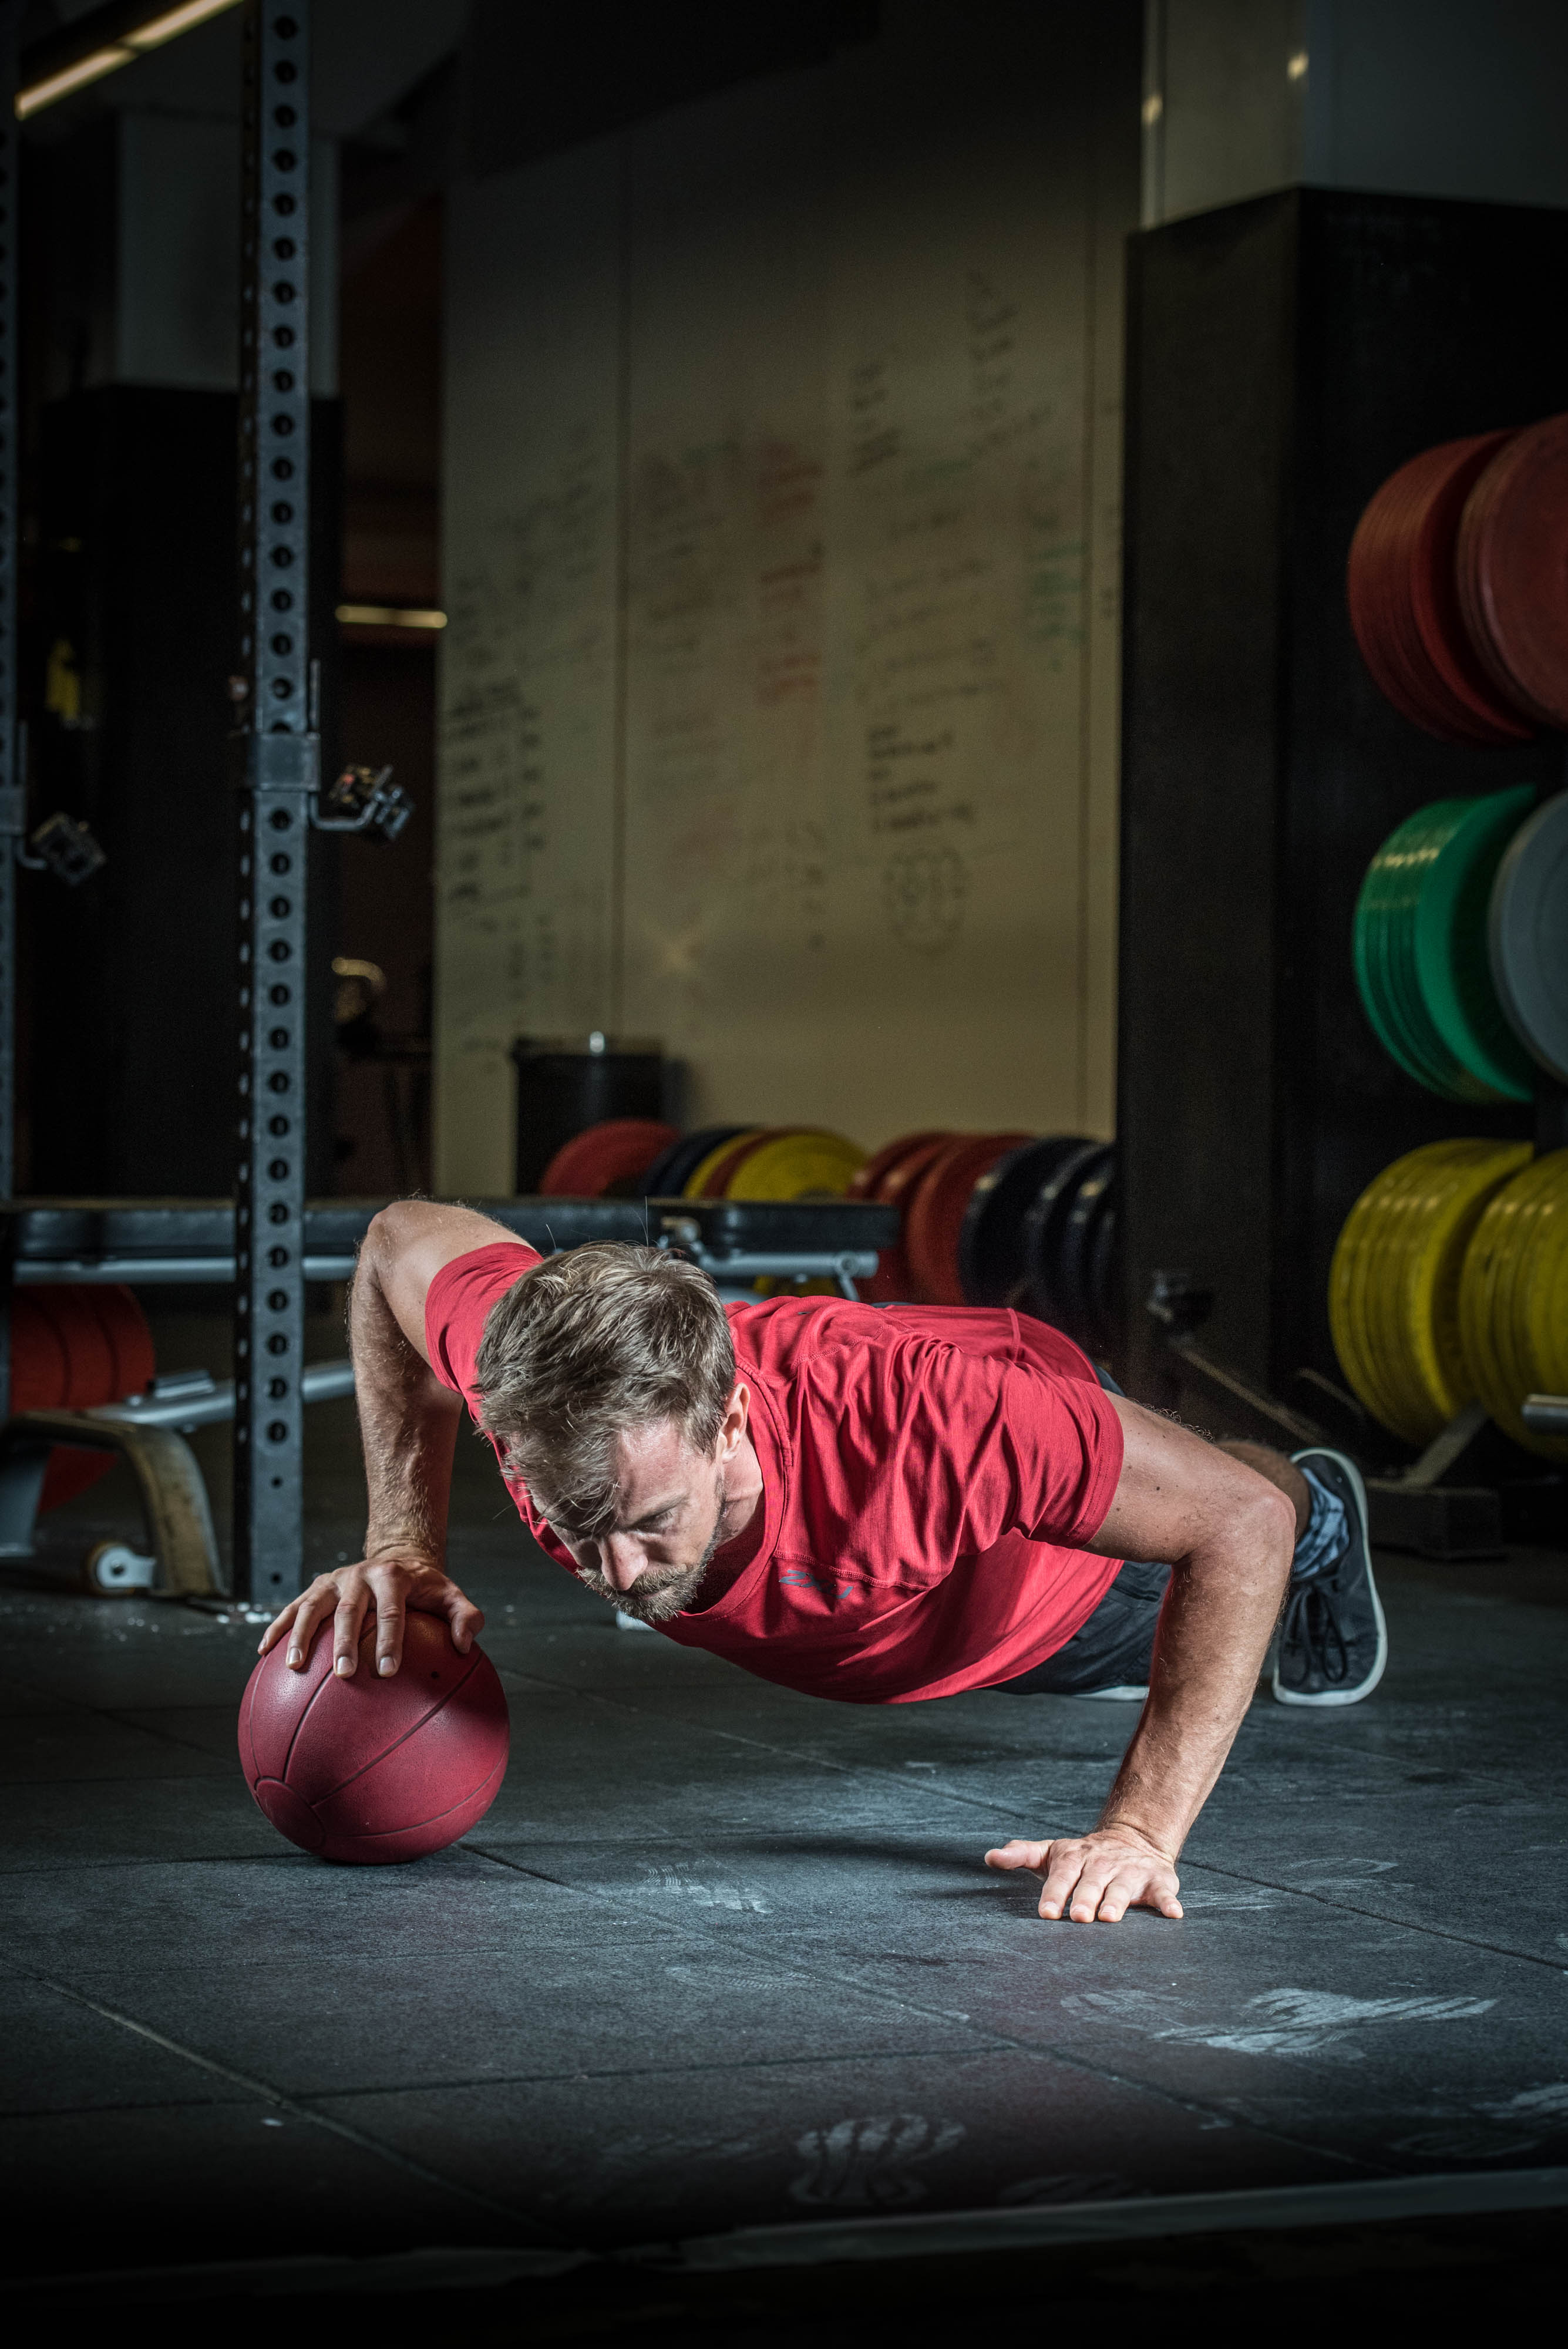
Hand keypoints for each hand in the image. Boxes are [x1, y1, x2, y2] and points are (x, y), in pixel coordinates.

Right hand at [257, 1551, 482, 1680]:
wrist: (396, 1559)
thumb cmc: (426, 1589)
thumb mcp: (451, 1596)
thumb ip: (465, 1617)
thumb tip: (464, 1645)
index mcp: (392, 1575)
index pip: (391, 1610)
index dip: (390, 1639)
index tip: (388, 1671)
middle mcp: (358, 1574)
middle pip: (349, 1610)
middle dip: (344, 1643)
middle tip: (343, 1675)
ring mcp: (333, 1581)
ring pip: (312, 1607)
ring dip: (301, 1636)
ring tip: (295, 1668)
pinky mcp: (315, 1589)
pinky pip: (291, 1609)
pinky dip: (277, 1629)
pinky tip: (264, 1653)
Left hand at [984, 1825, 1182, 1921]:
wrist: (1132, 1839)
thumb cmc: (1083, 1857)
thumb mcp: (1051, 1852)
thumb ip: (1022, 1854)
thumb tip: (990, 1857)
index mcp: (1075, 1858)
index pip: (1061, 1876)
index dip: (1054, 1893)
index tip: (1046, 1913)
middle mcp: (1103, 1864)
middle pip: (1091, 1882)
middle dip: (1084, 1899)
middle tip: (1078, 1918)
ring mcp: (1131, 1871)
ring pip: (1123, 1888)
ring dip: (1117, 1901)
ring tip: (1109, 1917)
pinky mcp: (1157, 1880)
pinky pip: (1163, 1892)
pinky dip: (1168, 1902)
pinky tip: (1173, 1914)